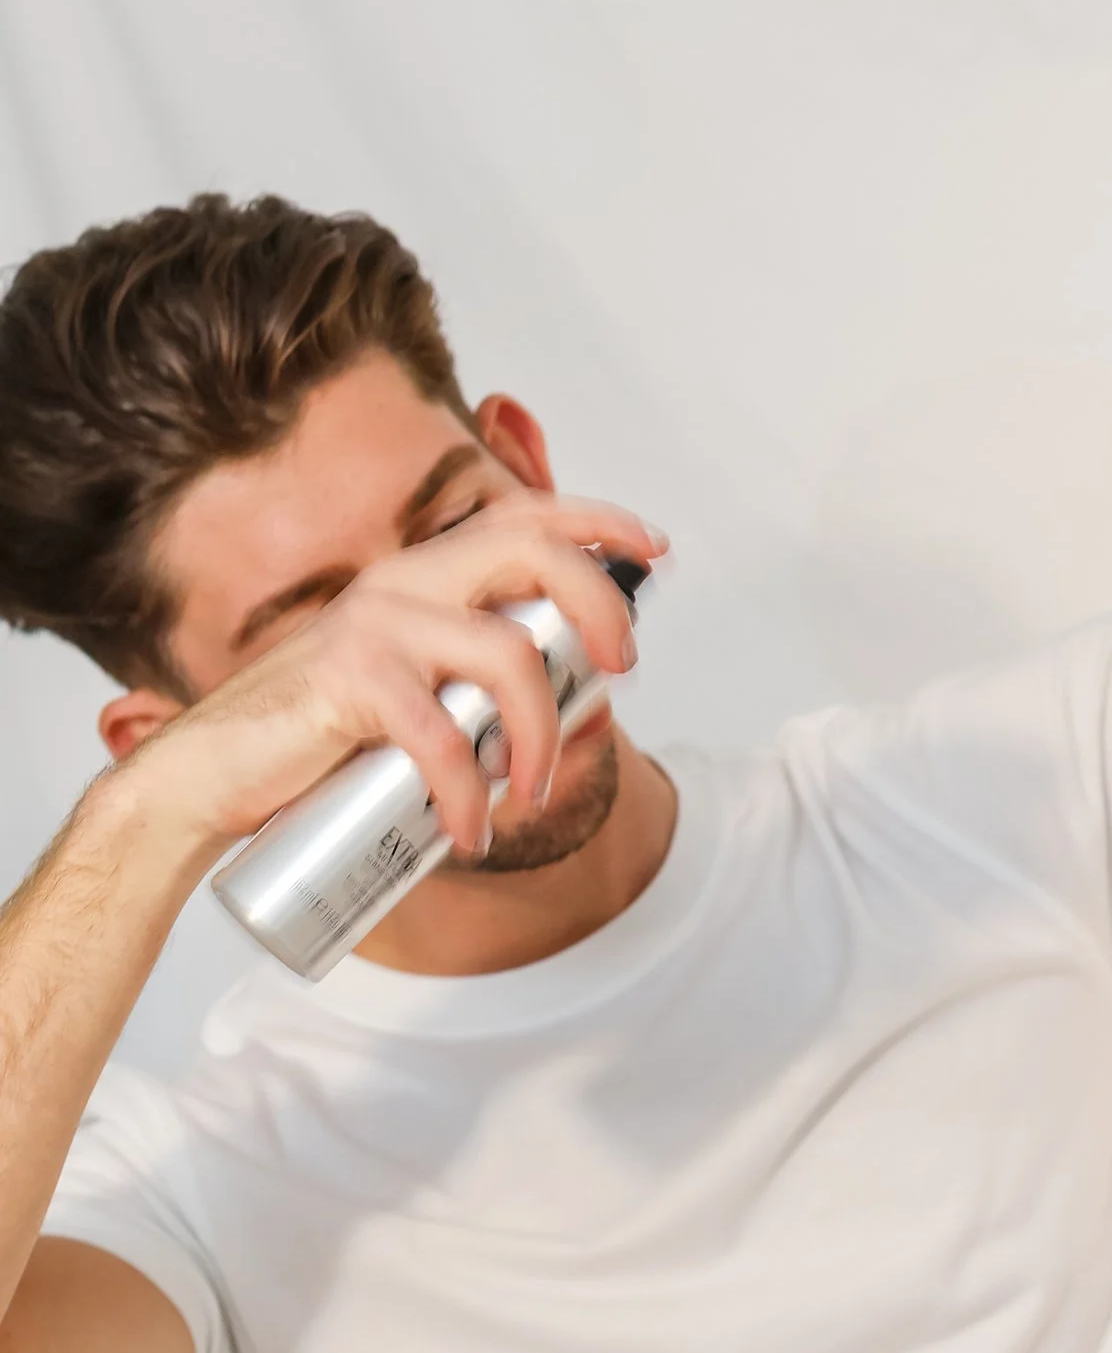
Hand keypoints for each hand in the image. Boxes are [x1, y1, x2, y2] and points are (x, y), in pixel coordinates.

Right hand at [129, 491, 667, 869]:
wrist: (217, 776)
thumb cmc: (324, 743)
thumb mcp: (426, 708)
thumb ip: (491, 699)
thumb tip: (590, 710)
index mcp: (425, 582)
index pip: (520, 518)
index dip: (596, 522)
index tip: (653, 548)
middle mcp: (404, 586)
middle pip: (529, 551)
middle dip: (599, 603)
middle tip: (625, 669)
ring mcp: (375, 626)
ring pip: (508, 655)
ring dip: (543, 736)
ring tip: (529, 796)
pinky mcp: (349, 681)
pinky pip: (444, 737)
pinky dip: (470, 795)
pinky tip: (469, 833)